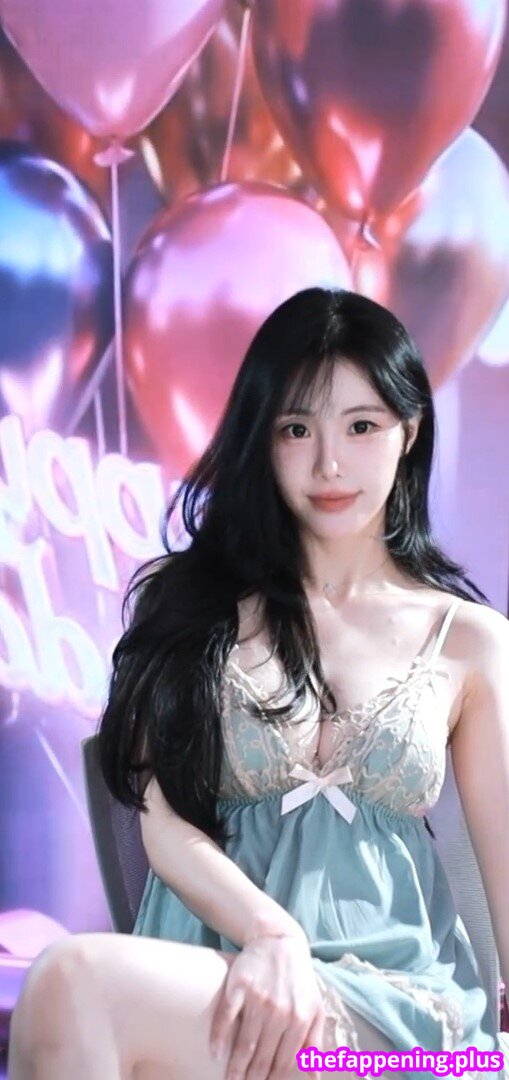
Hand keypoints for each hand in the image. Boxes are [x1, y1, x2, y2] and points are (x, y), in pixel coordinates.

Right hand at [210, 931, 324, 1078]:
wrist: (280, 943)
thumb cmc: (299, 980)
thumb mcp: (315, 1008)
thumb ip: (314, 1042)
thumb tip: (314, 1076)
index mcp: (300, 1019)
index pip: (284, 1062)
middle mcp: (280, 1012)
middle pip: (262, 1057)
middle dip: (252, 1079)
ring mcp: (258, 999)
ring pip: (244, 1043)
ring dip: (235, 1067)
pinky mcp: (239, 986)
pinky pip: (226, 1017)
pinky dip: (219, 1037)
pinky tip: (215, 1053)